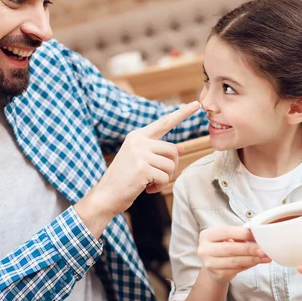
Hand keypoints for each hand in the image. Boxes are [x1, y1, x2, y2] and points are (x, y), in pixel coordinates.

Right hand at [92, 102, 200, 217]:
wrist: (105, 195)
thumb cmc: (124, 179)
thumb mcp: (141, 160)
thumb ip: (159, 152)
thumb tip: (183, 147)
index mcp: (137, 136)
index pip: (164, 122)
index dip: (181, 113)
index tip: (196, 104)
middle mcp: (138, 141)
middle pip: (173, 149)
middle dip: (171, 166)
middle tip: (159, 176)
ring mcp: (140, 154)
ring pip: (171, 164)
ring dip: (165, 178)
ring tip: (150, 182)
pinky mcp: (143, 168)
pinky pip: (165, 177)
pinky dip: (159, 186)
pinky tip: (147, 189)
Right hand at [198, 226, 270, 283]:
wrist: (213, 264)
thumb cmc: (223, 245)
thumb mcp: (226, 237)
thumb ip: (239, 234)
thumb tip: (257, 234)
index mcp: (206, 235)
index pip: (225, 232)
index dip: (242, 233)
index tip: (257, 234)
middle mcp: (205, 250)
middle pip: (230, 248)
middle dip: (249, 248)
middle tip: (263, 249)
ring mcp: (210, 264)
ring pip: (235, 261)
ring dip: (253, 259)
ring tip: (265, 256)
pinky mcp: (219, 274)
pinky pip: (237, 270)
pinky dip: (250, 265)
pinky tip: (258, 262)